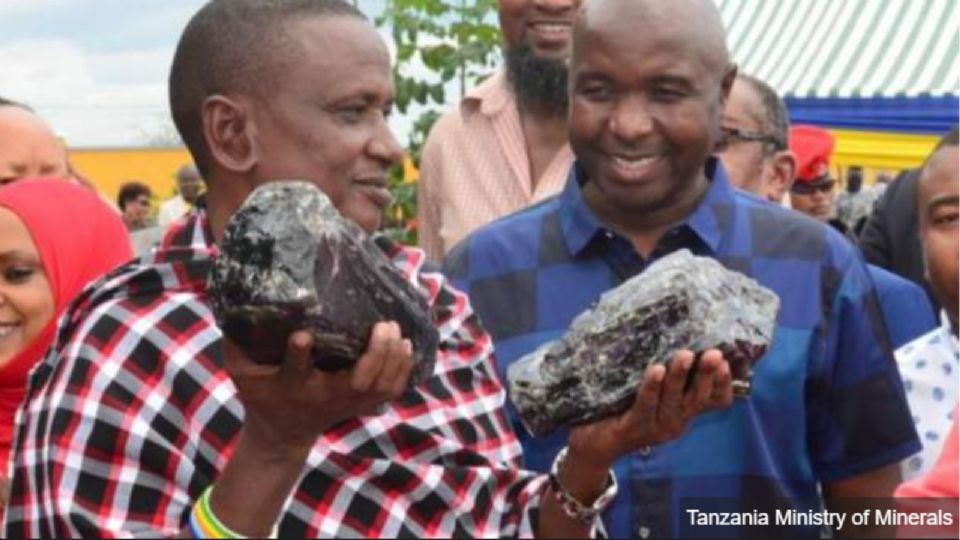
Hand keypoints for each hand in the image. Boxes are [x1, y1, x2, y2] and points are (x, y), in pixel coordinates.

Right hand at [224, 321, 413, 457]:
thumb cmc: (261, 394)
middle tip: (382, 325)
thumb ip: (235, 341)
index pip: (294, 370)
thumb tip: (233, 300)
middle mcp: (323, 395)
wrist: (281, 434)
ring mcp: (347, 403)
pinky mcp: (361, 406)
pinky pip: (390, 391)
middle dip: (374, 354)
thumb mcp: (240, 371)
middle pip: (357, 382)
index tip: (303, 335)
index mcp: (290, 386)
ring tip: (396, 330)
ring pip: (380, 386)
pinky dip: (403, 370)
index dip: (298, 354)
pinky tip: (406, 346)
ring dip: (393, 359)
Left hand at [559, 350, 732, 498]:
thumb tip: (677, 333)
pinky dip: (652, 386)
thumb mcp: (653, 393)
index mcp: (684, 412)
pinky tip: (656, 369)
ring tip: (685, 355)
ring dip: (680, 376)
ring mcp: (656, 427)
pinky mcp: (634, 427)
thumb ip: (667, 373)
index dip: (724, 383)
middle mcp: (676, 422)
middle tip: (714, 353)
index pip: (716, 401)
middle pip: (698, 399)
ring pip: (674, 401)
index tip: (726, 362)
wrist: (595, 444)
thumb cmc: (626, 409)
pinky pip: (646, 404)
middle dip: (708, 375)